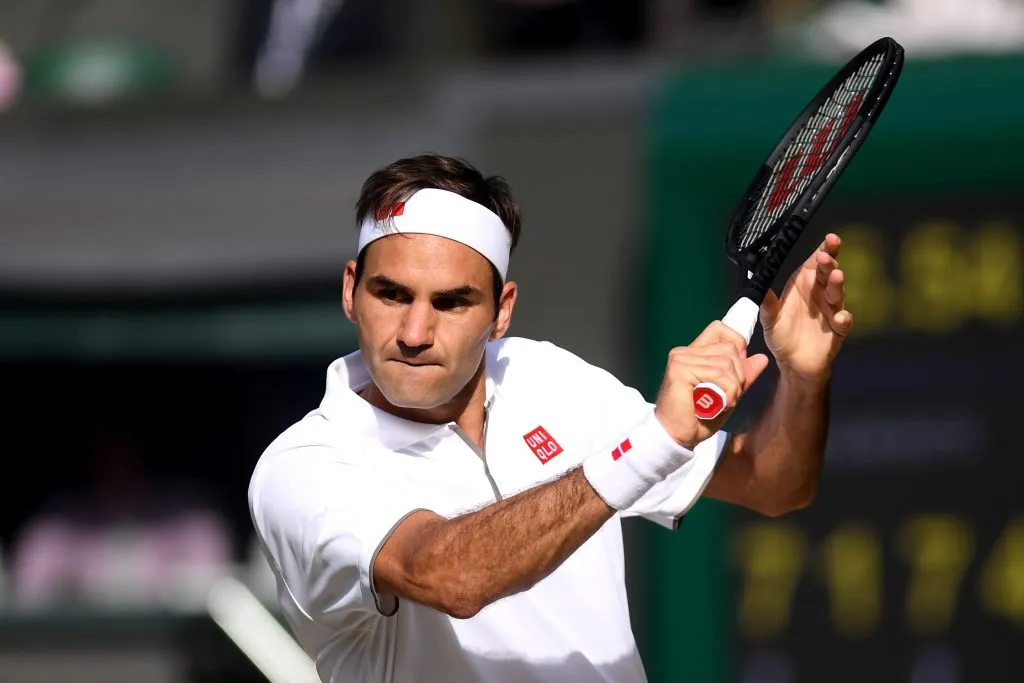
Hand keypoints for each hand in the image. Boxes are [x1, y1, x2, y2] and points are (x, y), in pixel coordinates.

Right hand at [655, 321, 769, 448]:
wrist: (678, 437)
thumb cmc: (698, 418)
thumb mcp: (728, 394)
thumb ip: (743, 376)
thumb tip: (761, 358)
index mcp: (694, 353)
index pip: (720, 329)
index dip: (736, 345)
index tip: (736, 373)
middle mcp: (685, 351)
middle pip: (729, 349)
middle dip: (738, 376)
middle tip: (728, 397)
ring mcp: (680, 358)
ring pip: (726, 363)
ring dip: (733, 388)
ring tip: (722, 403)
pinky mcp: (679, 369)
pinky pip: (717, 373)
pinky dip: (726, 392)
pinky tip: (717, 405)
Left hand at [761, 233, 852, 381]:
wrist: (793, 363)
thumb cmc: (782, 336)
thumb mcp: (769, 320)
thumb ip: (767, 305)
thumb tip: (760, 288)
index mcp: (803, 285)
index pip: (815, 263)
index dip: (824, 250)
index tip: (829, 239)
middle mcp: (819, 293)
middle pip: (828, 274)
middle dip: (829, 263)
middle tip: (826, 256)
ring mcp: (831, 310)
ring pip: (837, 293)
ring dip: (837, 284)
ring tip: (836, 276)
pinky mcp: (838, 329)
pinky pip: (844, 321)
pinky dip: (843, 318)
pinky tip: (838, 317)